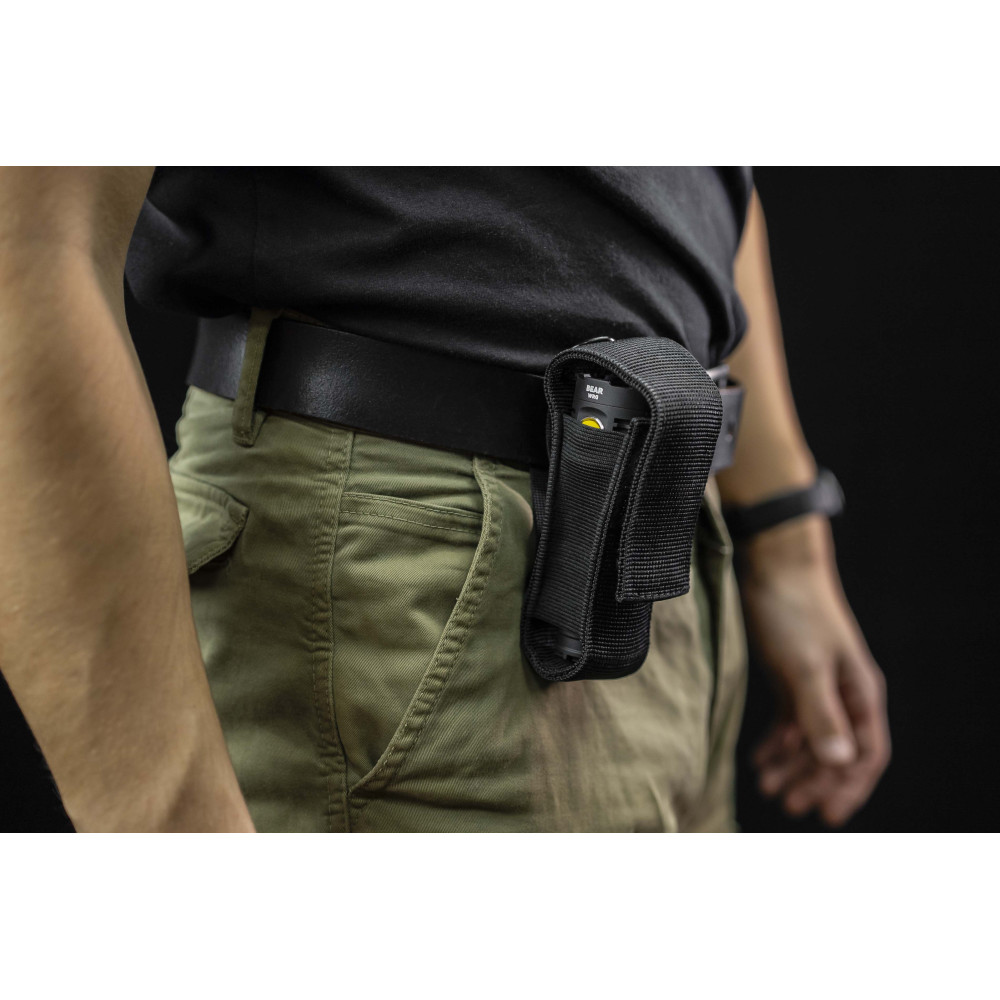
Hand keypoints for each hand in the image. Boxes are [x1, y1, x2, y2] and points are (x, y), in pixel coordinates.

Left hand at [738, 516, 890, 826]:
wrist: (773, 563)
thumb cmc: (794, 610)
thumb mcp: (805, 666)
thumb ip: (821, 713)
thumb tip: (839, 760)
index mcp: (859, 692)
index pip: (865, 753)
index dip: (848, 786)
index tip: (826, 815)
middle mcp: (843, 692)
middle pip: (837, 750)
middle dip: (814, 780)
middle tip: (786, 803)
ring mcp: (818, 683)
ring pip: (812, 737)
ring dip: (792, 763)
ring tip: (766, 784)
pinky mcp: (792, 674)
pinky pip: (791, 719)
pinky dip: (779, 741)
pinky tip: (760, 758)